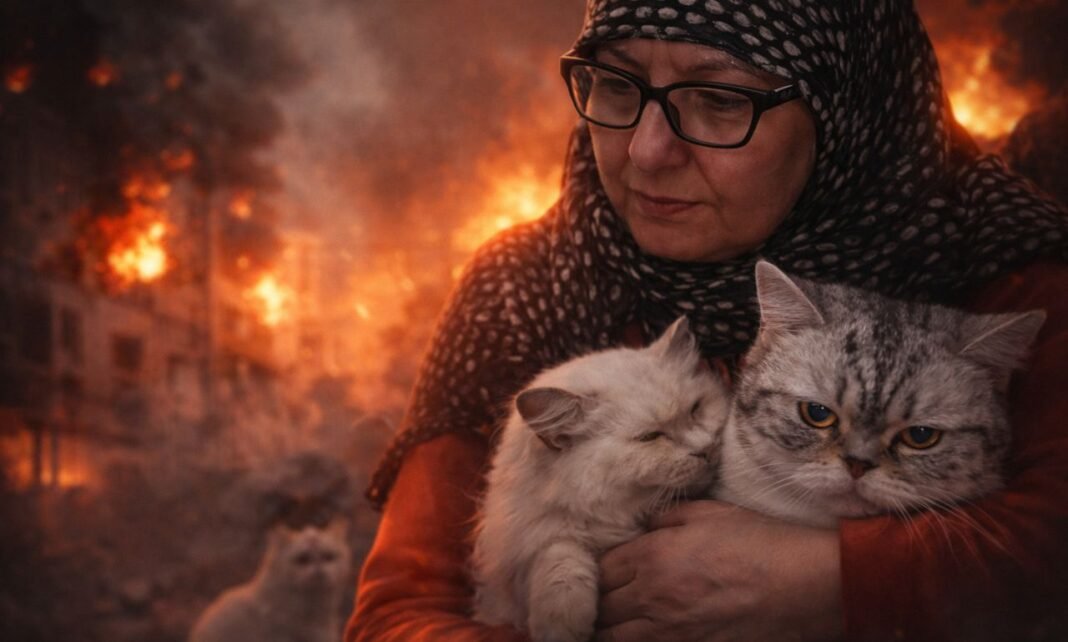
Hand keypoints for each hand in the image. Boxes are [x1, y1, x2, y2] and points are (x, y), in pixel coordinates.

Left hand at [595, 500, 842, 641]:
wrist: (803, 583)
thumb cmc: (759, 541)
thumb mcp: (708, 512)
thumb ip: (665, 518)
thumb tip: (642, 528)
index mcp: (653, 555)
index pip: (600, 570)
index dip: (596, 571)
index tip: (601, 572)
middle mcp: (653, 595)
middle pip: (601, 608)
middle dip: (596, 603)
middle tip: (597, 600)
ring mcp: (671, 630)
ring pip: (614, 637)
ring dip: (607, 629)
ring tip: (608, 623)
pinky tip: (638, 634)